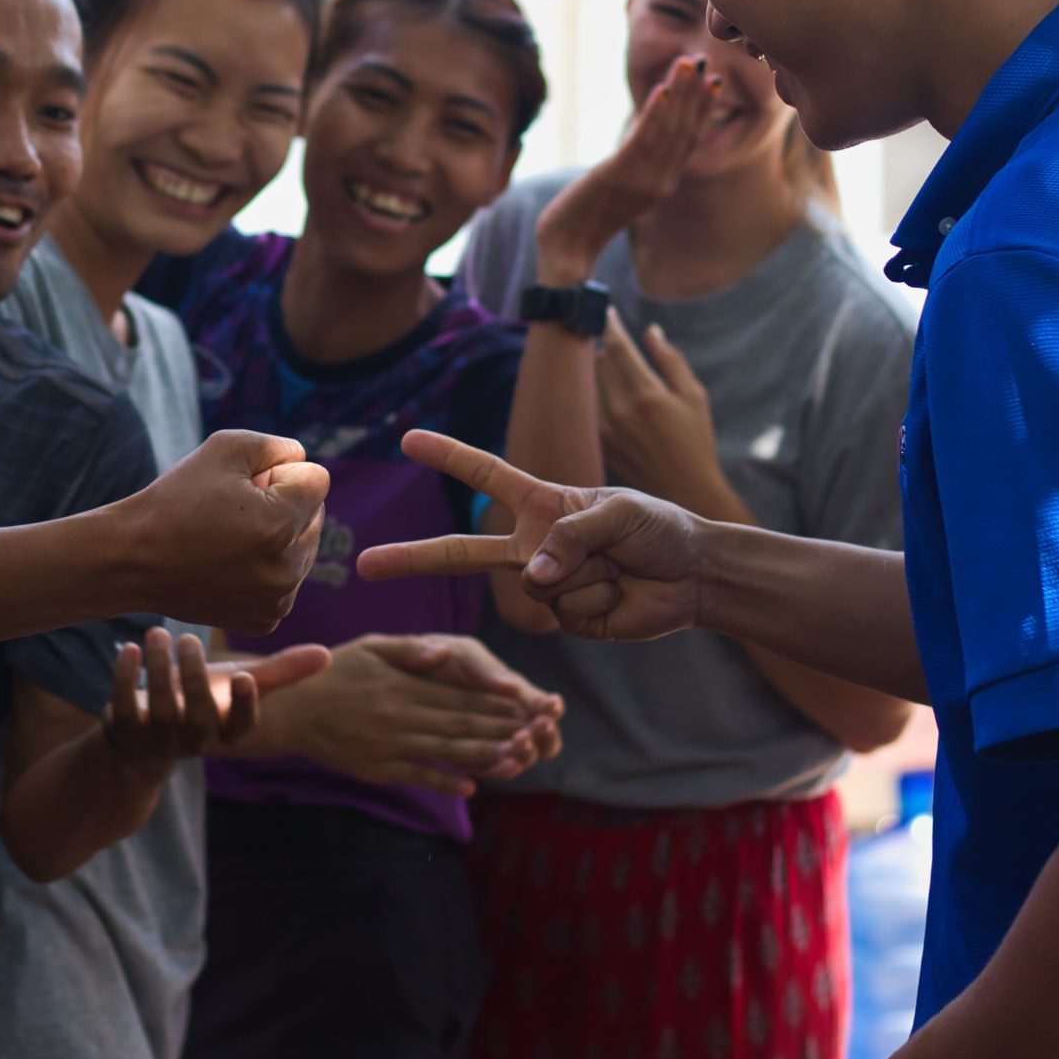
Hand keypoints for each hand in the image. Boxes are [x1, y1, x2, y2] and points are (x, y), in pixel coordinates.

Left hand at [102, 626, 328, 769]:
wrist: (142, 737)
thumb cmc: (199, 700)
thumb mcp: (236, 685)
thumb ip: (279, 671)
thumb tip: (327, 655)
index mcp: (224, 731)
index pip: (240, 728)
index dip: (245, 706)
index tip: (246, 676)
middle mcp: (192, 742)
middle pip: (197, 719)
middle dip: (194, 679)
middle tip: (189, 638)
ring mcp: (156, 742)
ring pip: (158, 714)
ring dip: (157, 672)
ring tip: (158, 634)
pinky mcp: (123, 734)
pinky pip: (121, 711)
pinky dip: (122, 680)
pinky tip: (127, 648)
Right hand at [123, 431, 328, 632]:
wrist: (134, 560)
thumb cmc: (176, 500)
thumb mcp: (225, 448)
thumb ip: (278, 446)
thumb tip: (303, 462)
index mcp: (280, 524)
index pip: (317, 480)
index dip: (279, 473)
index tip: (244, 485)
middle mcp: (286, 568)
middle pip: (315, 515)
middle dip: (284, 504)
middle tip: (235, 510)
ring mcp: (277, 599)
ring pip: (303, 548)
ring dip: (279, 537)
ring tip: (230, 536)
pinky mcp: (266, 618)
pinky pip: (286, 580)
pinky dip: (266, 568)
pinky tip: (230, 563)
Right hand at [266, 633, 560, 793]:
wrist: (292, 708)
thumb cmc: (336, 671)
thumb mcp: (371, 647)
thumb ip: (409, 650)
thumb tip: (440, 655)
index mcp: (402, 684)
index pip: (458, 695)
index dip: (494, 703)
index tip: (526, 706)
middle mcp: (399, 715)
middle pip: (459, 725)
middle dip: (500, 730)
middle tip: (536, 735)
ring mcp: (388, 745)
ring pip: (444, 753)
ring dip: (483, 758)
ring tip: (517, 761)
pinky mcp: (377, 768)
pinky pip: (416, 777)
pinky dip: (444, 782)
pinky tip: (471, 787)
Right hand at [358, 432, 712, 641]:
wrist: (693, 576)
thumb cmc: (659, 528)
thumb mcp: (618, 512)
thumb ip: (570, 537)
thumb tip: (534, 577)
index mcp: (542, 504)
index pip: (485, 475)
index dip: (447, 456)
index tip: (408, 439)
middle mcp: (535, 544)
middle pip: (463, 552)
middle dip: (412, 558)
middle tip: (365, 565)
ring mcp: (549, 584)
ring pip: (543, 584)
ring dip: (589, 574)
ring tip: (618, 567)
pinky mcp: (568, 618)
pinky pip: (566, 611)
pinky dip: (599, 601)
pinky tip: (619, 594)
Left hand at [534, 56, 716, 282]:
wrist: (566, 250)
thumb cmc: (587, 217)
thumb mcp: (620, 186)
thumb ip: (636, 163)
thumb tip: (641, 134)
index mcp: (662, 184)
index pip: (689, 140)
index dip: (702, 110)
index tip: (714, 81)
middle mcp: (660, 182)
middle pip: (684, 131)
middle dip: (696, 94)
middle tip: (704, 61)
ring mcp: (642, 180)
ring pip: (667, 131)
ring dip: (679, 94)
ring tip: (687, 64)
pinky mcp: (619, 176)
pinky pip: (642, 141)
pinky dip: (654, 114)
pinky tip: (661, 91)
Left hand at [597, 309, 725, 506]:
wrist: (685, 492)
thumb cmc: (696, 443)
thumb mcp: (694, 397)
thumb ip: (670, 360)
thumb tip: (651, 331)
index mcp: (647, 394)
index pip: (616, 347)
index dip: (609, 324)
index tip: (605, 310)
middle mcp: (620, 410)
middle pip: (599, 363)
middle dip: (606, 349)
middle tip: (615, 343)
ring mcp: (606, 428)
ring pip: (591, 384)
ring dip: (600, 372)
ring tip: (617, 372)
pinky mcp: (600, 442)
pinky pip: (591, 407)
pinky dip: (598, 395)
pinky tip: (613, 398)